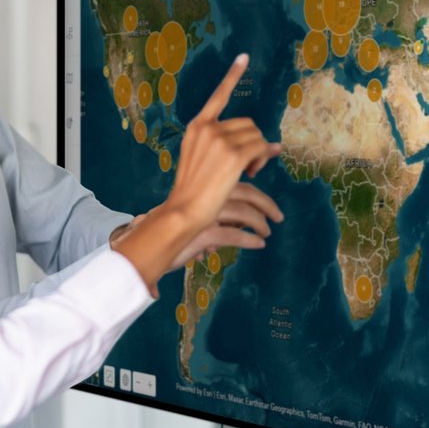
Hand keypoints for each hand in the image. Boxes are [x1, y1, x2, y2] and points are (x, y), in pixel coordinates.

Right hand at [159, 54, 280, 231]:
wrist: (184, 210)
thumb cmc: (192, 190)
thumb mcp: (200, 159)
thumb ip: (224, 146)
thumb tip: (270, 144)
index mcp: (197, 127)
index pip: (219, 96)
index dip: (233, 75)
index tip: (244, 57)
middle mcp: (208, 128)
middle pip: (248, 123)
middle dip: (254, 142)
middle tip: (250, 165)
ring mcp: (220, 141)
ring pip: (257, 136)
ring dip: (260, 153)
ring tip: (249, 170)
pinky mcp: (234, 155)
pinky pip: (261, 148)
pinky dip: (263, 157)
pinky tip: (254, 170)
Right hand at [168, 182, 282, 269]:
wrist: (150, 238)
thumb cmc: (174, 225)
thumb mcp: (198, 212)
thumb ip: (220, 211)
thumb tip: (245, 218)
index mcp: (206, 184)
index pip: (240, 183)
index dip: (258, 193)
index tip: (271, 205)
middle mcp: (206, 193)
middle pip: (247, 193)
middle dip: (267, 205)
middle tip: (279, 217)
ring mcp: (205, 211)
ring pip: (244, 213)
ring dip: (260, 223)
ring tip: (266, 232)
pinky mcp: (203, 231)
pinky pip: (234, 234)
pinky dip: (250, 240)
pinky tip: (259, 244)